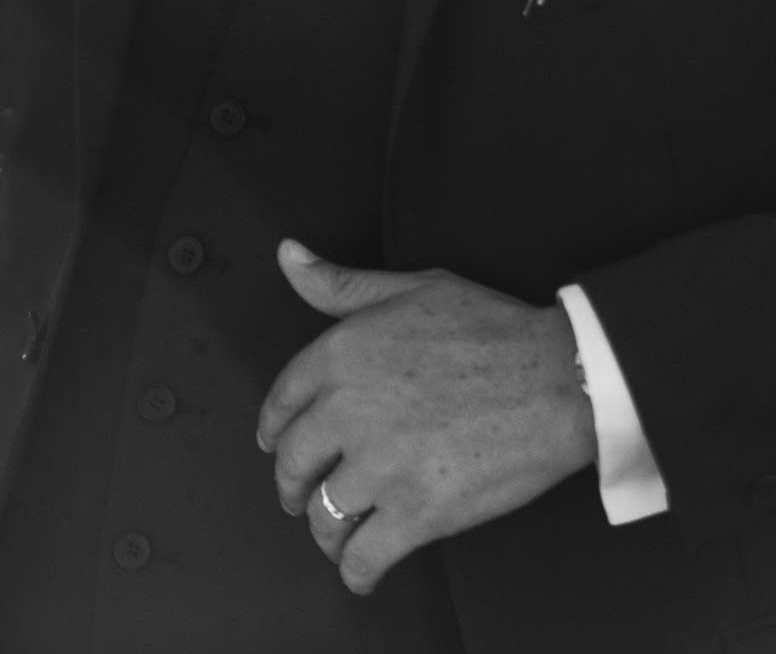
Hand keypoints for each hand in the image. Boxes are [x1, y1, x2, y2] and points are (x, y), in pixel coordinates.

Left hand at [257, 240, 597, 594]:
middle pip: (294, 461)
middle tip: (297, 497)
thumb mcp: (407, 287)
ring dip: (323, 530)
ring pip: (325, 513)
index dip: (272, 428)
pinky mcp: (419, 513)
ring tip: (332, 536)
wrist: (557, 379)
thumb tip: (287, 255)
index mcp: (338, 355)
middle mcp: (346, 411)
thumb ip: (340, 284)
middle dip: (290, 485)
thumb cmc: (488, 328)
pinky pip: (367, 554)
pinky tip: (359, 573)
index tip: (272, 444)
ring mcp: (380, 466)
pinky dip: (356, 570)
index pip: (281, 401)